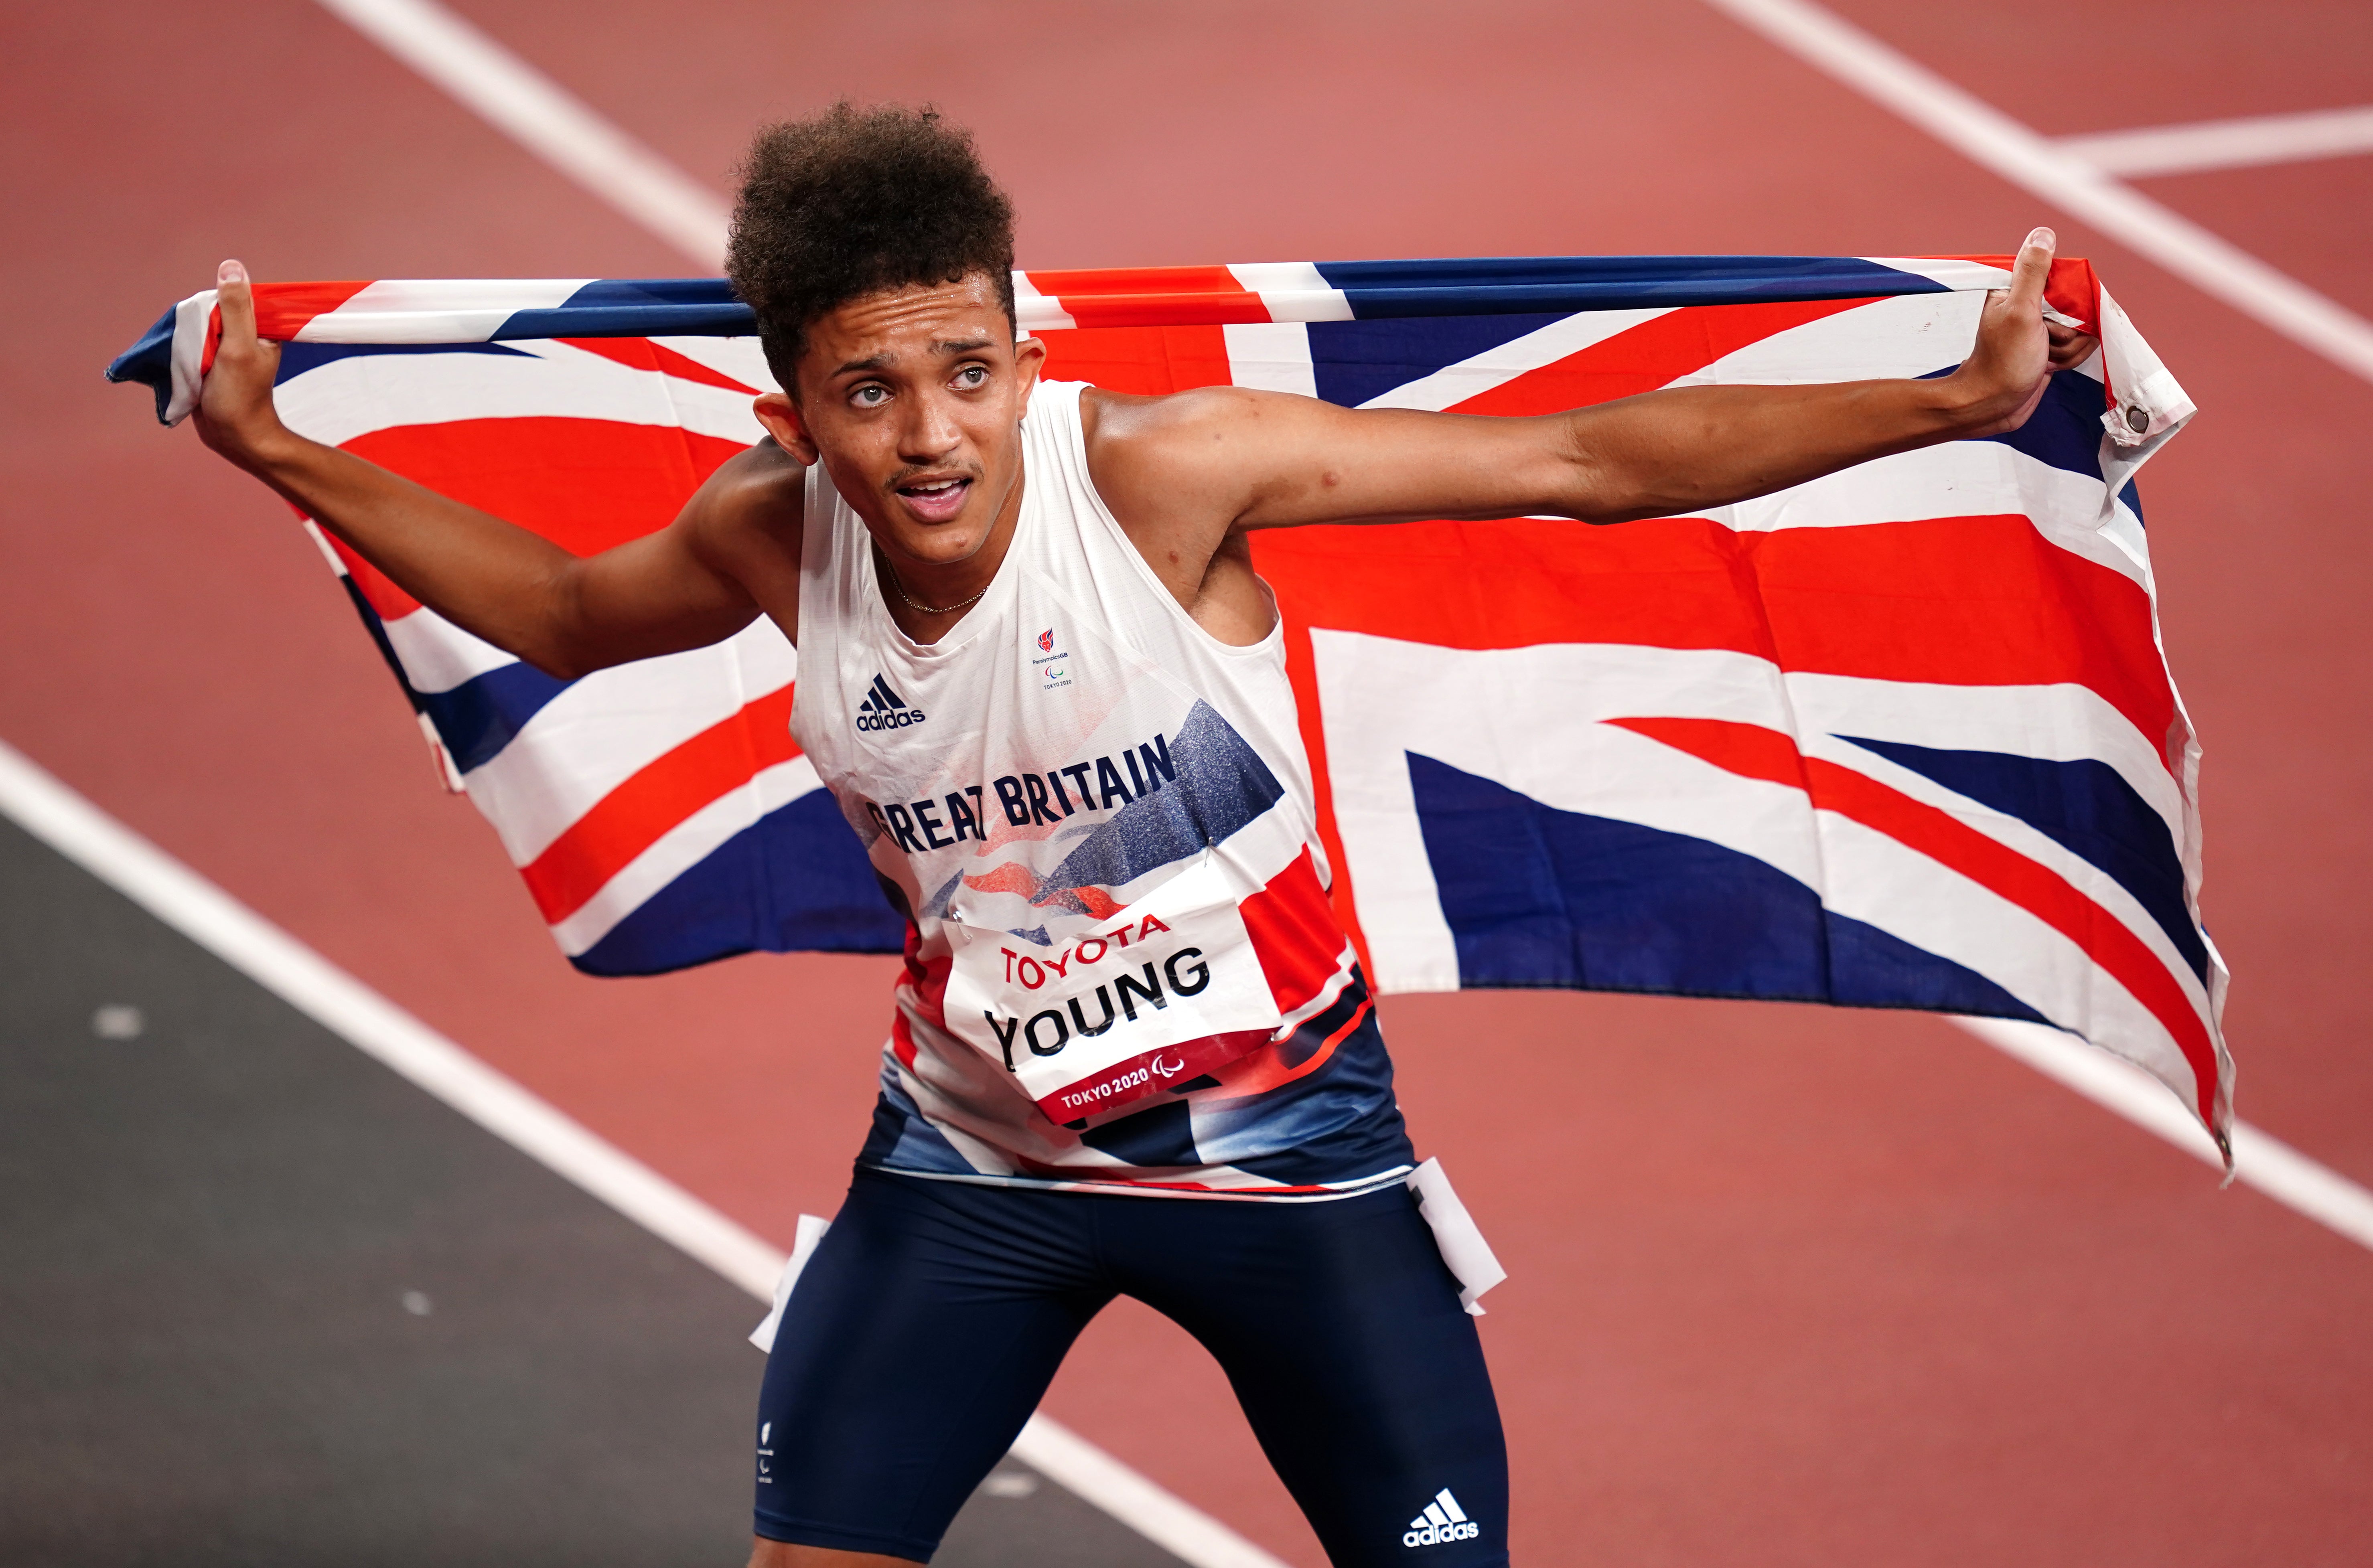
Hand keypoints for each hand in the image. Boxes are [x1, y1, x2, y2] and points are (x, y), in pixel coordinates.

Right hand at [192, 259, 291, 470]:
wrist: (233, 437)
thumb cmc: (240, 396)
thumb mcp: (238, 347)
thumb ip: (235, 308)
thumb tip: (232, 267)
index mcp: (259, 328)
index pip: (231, 298)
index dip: (212, 308)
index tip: (207, 331)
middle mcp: (244, 336)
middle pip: (209, 313)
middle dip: (195, 326)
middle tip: (199, 352)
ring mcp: (224, 350)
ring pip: (196, 329)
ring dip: (185, 340)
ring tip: (190, 363)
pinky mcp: (208, 364)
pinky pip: (190, 347)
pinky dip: (180, 352)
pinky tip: (178, 364)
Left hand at [1943, 227, 2098, 438]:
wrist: (1992, 406)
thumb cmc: (2002, 362)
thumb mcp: (2020, 311)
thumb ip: (2033, 273)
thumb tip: (2043, 235)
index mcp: (2020, 290)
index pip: (2068, 282)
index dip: (2070, 304)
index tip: (2051, 322)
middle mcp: (2032, 306)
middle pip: (2079, 308)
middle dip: (2069, 332)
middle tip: (2045, 343)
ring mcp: (2043, 328)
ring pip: (2082, 330)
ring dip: (2068, 349)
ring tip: (2042, 358)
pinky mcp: (2050, 349)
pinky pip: (2078, 349)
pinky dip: (2067, 360)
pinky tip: (2047, 368)